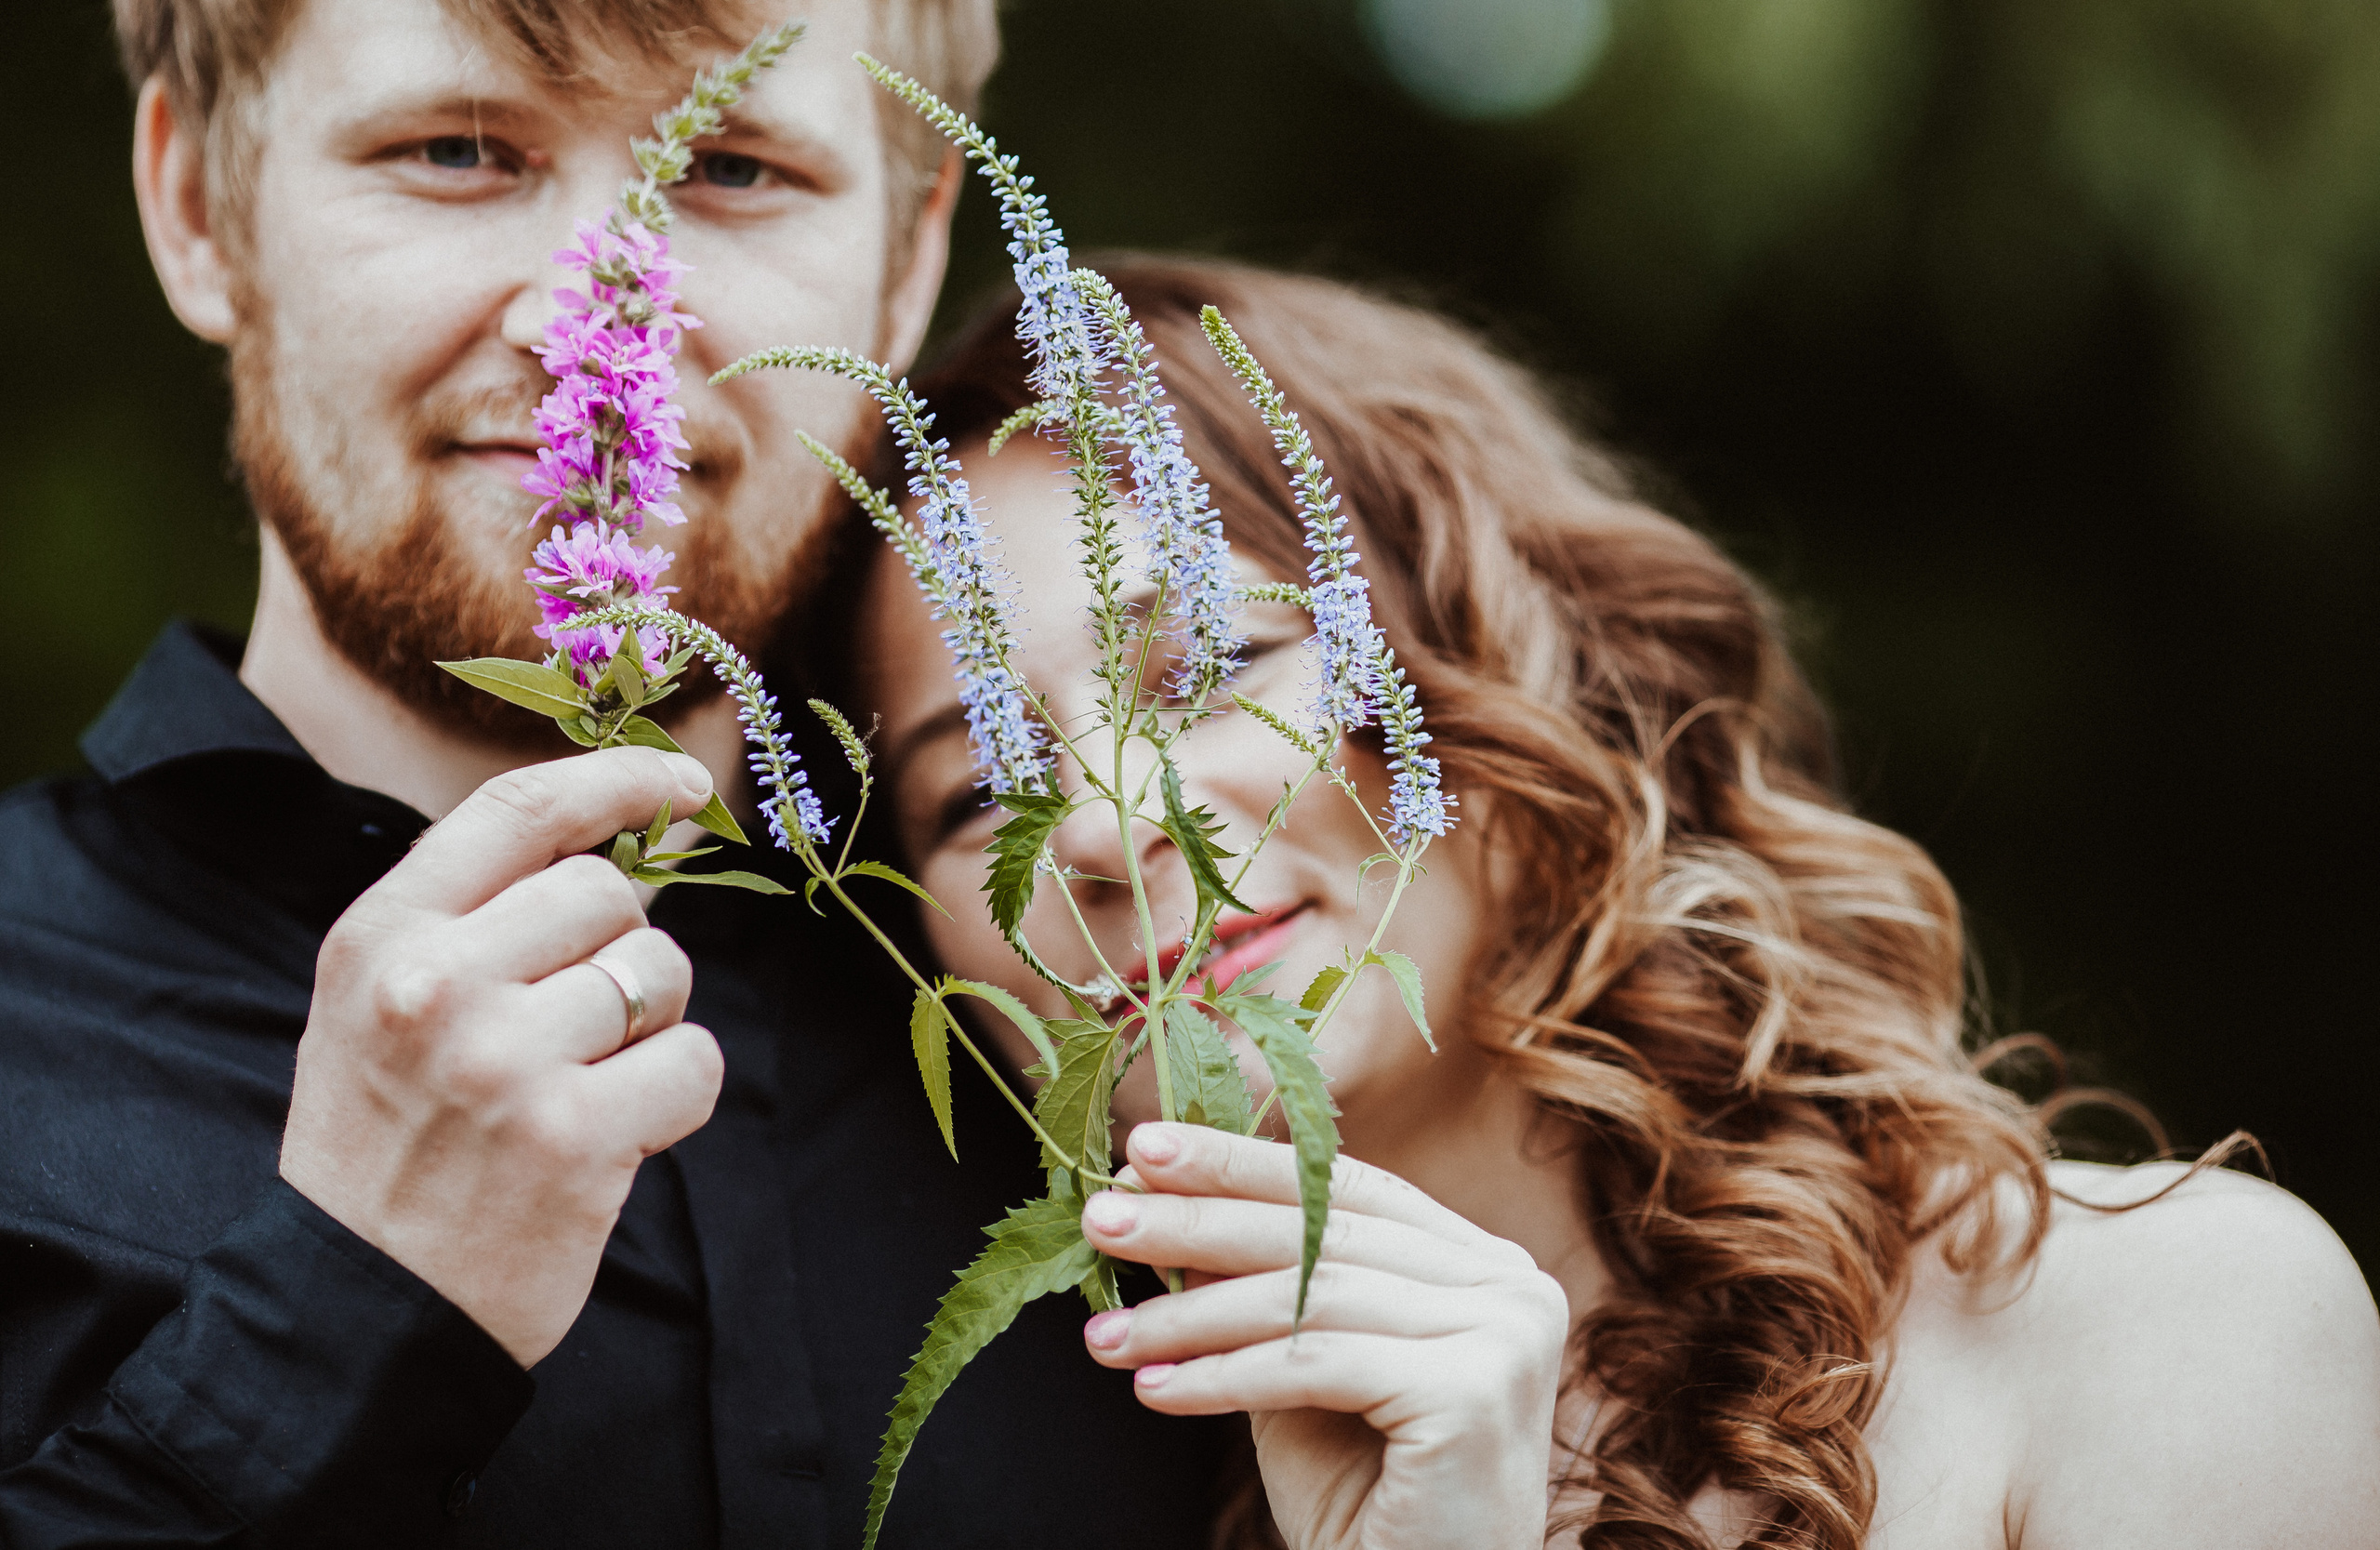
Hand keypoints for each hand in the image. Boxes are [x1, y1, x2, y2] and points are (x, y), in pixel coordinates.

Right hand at [280, 747, 725, 1366]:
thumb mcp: (378, 1005)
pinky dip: (676, 1096)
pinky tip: (615, 1136)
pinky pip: (694, 1062)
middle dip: (619, 946)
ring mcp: (506, 1061)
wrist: (355, 1310)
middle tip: (576, 1024)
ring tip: (583, 1083)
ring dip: (648, 1023)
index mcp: (381, 937)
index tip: (681, 785)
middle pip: (608, 892)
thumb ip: (475, 915)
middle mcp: (437, 985)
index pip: (518, 812)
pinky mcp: (574, 1139)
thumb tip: (625, 835)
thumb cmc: (387, 1143)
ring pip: (659, 972)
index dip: (617, 779)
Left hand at [1080, 1124, 1568, 1549]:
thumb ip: (1257, 1289)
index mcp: (1481, 1264)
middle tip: (1101, 1218)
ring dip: (1191, 1314)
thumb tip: (1164, 1202)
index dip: (1242, 1162)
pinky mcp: (1475, 1390)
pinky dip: (1224, 1374)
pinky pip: (1317, 1362)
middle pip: (1325, 1229)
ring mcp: (1506, 1333)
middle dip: (1199, 1220)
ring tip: (1107, 1336)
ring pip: (1312, 1294)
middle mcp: (1512, 1285)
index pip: (1348, 1186)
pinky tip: (1154, 1389)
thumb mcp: (1297, 1375)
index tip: (1143, 1151)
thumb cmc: (1367, 1504)